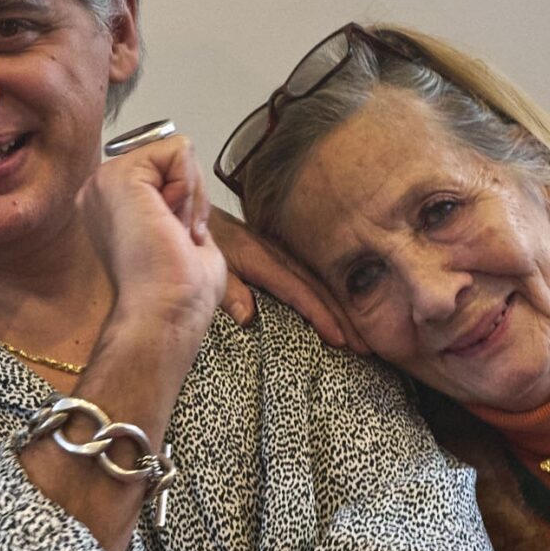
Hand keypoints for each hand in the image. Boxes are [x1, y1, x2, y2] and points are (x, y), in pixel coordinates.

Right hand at [81, 132, 226, 344]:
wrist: (164, 312)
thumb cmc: (175, 294)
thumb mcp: (182, 239)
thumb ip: (180, 213)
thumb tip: (190, 203)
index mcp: (112, 209)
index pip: (162, 174)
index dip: (184, 204)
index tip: (174, 241)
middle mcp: (101, 193)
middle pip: (168, 159)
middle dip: (188, 196)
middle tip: (174, 237)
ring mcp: (104, 182)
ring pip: (174, 153)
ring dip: (190, 195)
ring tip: (171, 232)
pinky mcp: (120, 175)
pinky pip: (178, 149)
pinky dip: (189, 186)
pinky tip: (170, 222)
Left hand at [206, 207, 359, 348]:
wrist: (184, 206)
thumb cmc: (191, 237)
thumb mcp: (206, 262)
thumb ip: (226, 288)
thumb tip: (247, 318)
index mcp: (258, 255)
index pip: (296, 289)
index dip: (319, 314)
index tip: (340, 338)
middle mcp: (272, 252)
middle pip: (315, 286)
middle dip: (341, 315)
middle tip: (365, 345)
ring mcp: (274, 250)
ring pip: (313, 280)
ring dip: (338, 307)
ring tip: (360, 334)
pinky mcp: (271, 250)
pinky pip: (303, 273)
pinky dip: (323, 292)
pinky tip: (336, 308)